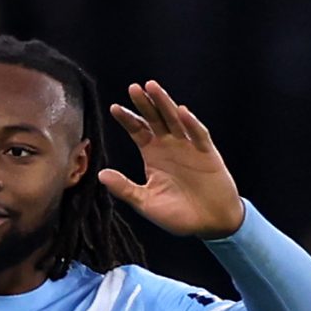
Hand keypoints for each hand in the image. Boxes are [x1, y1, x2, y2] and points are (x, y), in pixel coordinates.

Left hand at [99, 81, 246, 239]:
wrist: (209, 223)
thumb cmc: (178, 214)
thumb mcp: (146, 202)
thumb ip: (125, 188)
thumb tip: (100, 174)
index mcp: (153, 155)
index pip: (138, 131)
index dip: (127, 119)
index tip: (114, 108)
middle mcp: (170, 146)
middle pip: (155, 119)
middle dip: (145, 103)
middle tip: (133, 88)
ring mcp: (189, 147)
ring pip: (175, 120)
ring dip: (165, 104)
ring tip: (153, 87)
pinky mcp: (207, 153)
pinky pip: (198, 135)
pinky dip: (191, 123)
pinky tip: (181, 112)